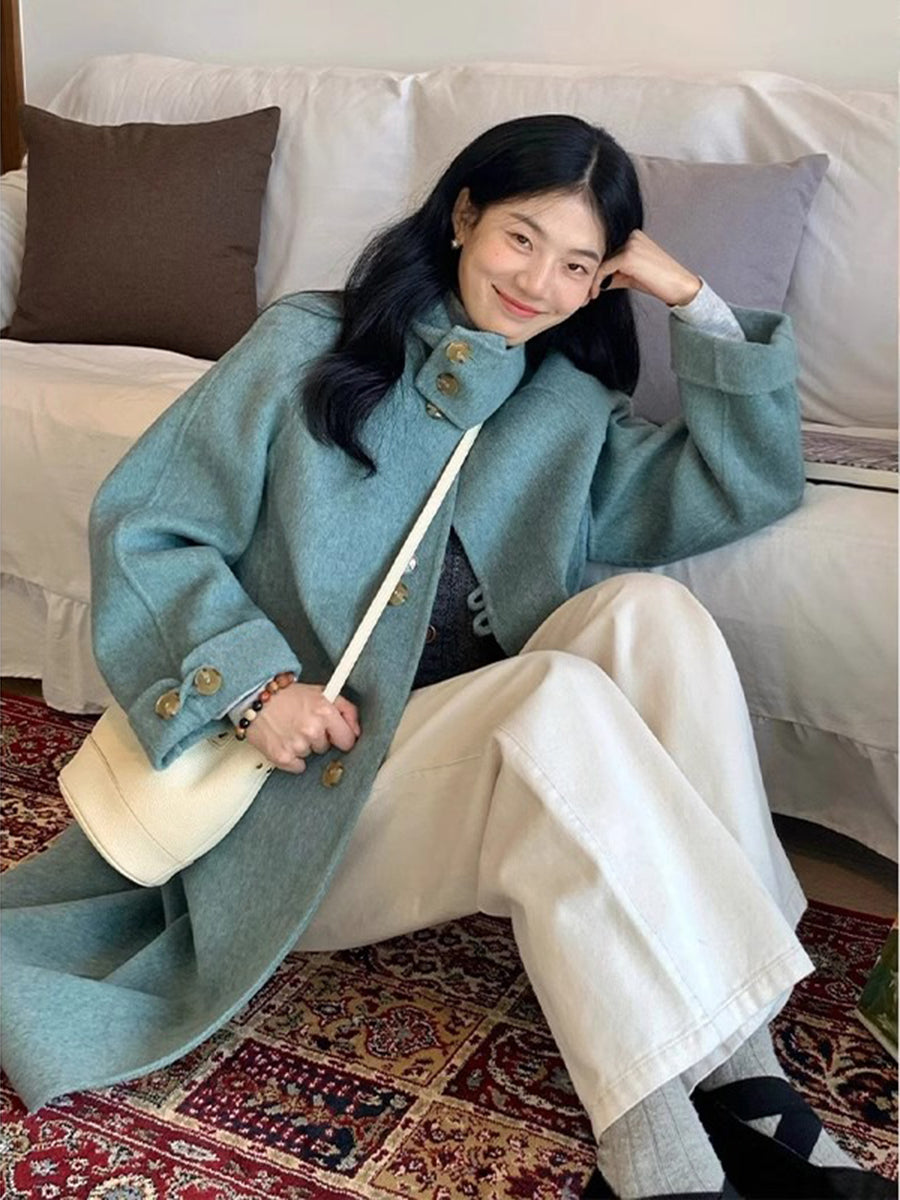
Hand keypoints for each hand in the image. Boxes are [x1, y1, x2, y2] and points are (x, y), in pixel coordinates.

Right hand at [244, 681, 360, 773]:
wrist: (256, 697)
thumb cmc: (287, 695)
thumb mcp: (322, 693)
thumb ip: (346, 710)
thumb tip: (357, 731)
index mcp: (325, 712)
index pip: (348, 740)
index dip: (341, 737)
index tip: (334, 735)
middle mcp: (312, 729)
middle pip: (327, 748)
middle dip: (318, 738)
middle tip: (304, 724)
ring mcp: (297, 744)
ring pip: (311, 755)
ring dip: (302, 746)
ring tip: (290, 729)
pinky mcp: (282, 756)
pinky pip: (297, 767)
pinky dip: (292, 758)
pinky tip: (284, 741)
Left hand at [588, 230, 700, 307]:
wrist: (679, 286)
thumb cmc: (658, 282)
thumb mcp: (631, 275)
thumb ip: (614, 274)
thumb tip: (595, 281)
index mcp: (633, 236)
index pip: (607, 251)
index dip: (596, 269)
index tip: (589, 286)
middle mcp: (631, 235)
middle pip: (603, 255)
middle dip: (593, 275)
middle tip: (586, 293)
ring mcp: (630, 244)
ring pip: (602, 262)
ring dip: (593, 280)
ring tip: (589, 295)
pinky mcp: (628, 256)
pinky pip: (605, 269)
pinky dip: (597, 282)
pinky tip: (595, 293)